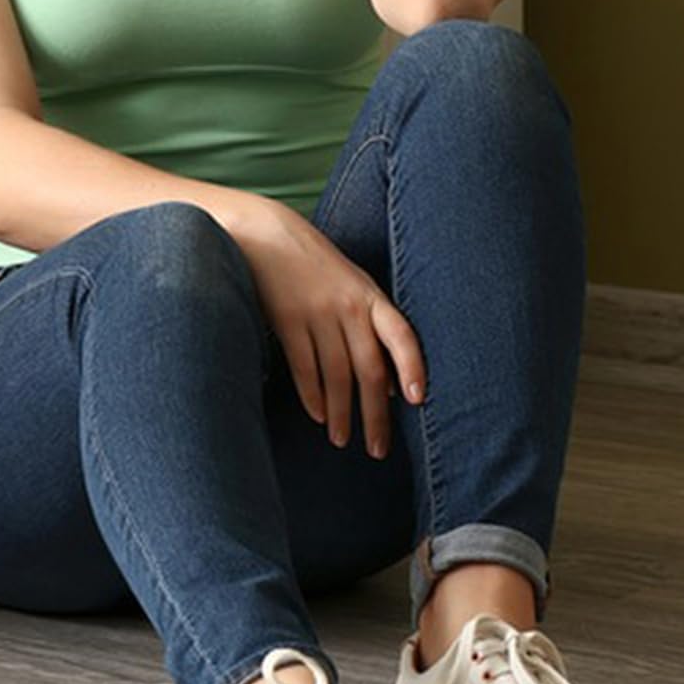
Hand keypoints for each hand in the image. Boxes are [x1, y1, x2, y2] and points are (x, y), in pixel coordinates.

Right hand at [229, 194, 426, 457]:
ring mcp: (316, 313)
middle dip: (374, 414)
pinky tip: (317, 415)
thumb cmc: (316, 266)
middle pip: (368, 369)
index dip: (411, 367)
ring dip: (340, 413)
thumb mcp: (353, 285)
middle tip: (377, 449)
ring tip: (342, 440)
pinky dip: (311, 395)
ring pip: (335, 375)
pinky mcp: (287, 319)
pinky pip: (303, 366)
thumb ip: (373, 326)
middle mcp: (348, 306)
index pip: (401, 334)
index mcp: (371, 296)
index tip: (415, 401)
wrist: (268, 234)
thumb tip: (390, 385)